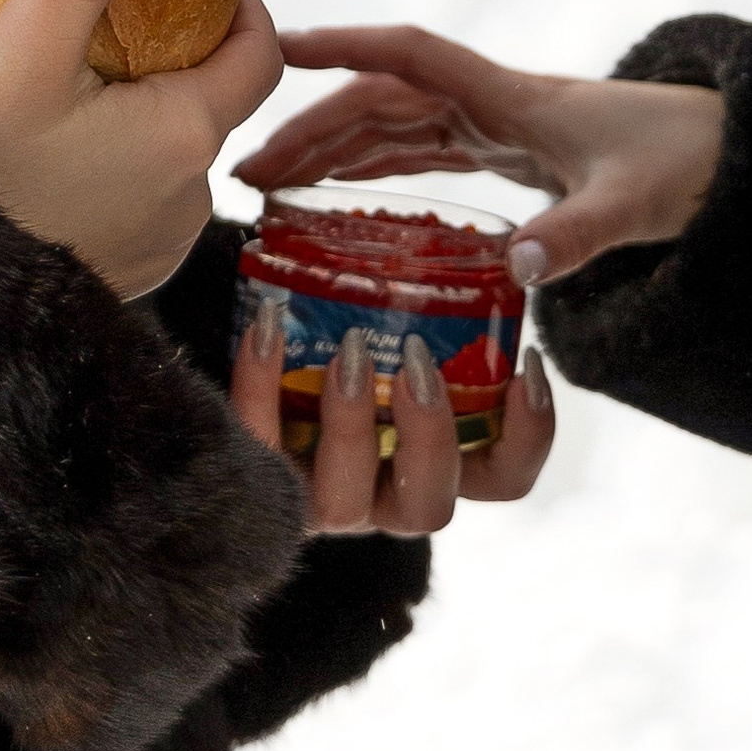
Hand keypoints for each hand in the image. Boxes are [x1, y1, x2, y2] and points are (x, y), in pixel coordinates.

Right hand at [0, 0, 280, 300]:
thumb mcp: (21, 48)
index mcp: (185, 135)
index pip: (259, 53)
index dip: (240, 7)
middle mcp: (188, 199)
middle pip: (208, 103)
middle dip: (173, 58)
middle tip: (109, 23)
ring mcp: (153, 248)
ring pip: (167, 158)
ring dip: (138, 119)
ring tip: (69, 87)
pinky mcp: (113, 281)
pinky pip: (130, 206)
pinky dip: (106, 171)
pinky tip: (48, 158)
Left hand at [229, 303, 556, 533]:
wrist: (222, 377)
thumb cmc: (334, 338)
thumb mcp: (395, 327)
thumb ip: (438, 306)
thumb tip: (496, 241)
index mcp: (431, 462)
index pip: (504, 479)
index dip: (529, 435)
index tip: (523, 362)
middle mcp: (382, 496)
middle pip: (431, 509)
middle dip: (430, 434)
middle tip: (418, 359)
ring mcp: (317, 502)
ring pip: (345, 502)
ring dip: (351, 421)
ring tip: (350, 347)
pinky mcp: (256, 481)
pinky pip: (259, 448)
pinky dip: (262, 385)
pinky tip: (268, 325)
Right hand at [235, 23, 725, 288]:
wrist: (736, 157)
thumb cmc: (688, 163)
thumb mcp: (630, 204)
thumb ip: (572, 236)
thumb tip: (512, 270)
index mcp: (511, 98)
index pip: (409, 56)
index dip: (343, 47)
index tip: (277, 48)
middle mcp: (493, 103)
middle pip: (381, 99)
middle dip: (310, 125)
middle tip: (246, 170)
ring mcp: (498, 127)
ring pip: (394, 126)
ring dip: (330, 149)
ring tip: (267, 187)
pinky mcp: (509, 155)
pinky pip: (421, 152)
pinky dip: (371, 167)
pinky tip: (336, 194)